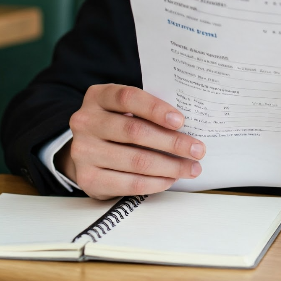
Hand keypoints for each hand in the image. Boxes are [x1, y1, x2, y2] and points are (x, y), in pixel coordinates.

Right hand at [57, 83, 205, 199]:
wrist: (87, 150)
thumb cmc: (117, 123)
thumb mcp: (126, 109)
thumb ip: (148, 111)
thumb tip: (187, 127)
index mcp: (98, 96)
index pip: (128, 98)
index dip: (156, 109)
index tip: (180, 121)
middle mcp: (86, 121)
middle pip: (134, 131)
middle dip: (172, 142)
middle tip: (197, 150)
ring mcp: (83, 151)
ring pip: (135, 160)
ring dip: (170, 166)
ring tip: (191, 168)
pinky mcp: (87, 178)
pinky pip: (128, 183)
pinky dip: (154, 182)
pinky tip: (170, 179)